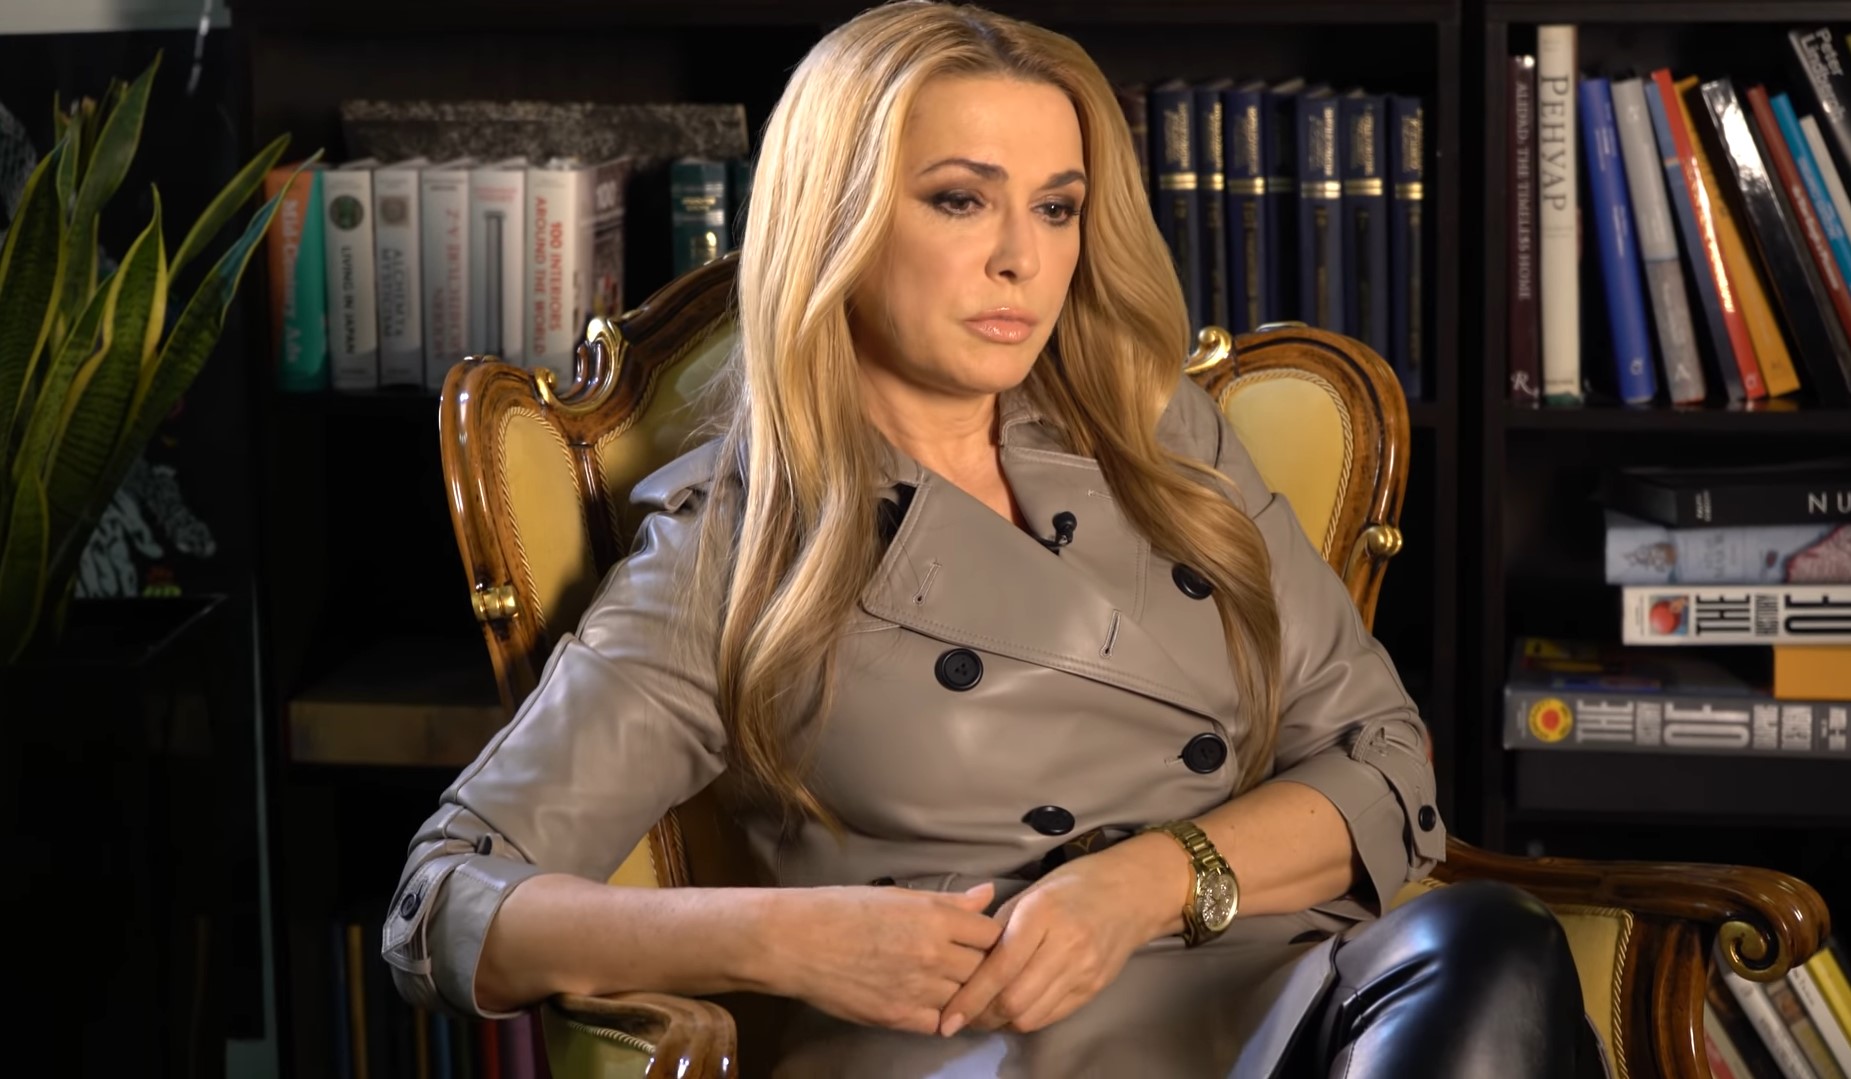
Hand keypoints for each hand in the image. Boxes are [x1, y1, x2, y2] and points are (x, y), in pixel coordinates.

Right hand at [769, 882, 1001, 1034]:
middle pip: (985, 969)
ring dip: (961, 992)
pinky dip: (940, 1016)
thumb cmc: (843, 909)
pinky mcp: (900, 1017)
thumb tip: (988, 895)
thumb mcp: (898, 895)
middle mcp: (934, 954)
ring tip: (945, 984)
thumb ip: (948, 902)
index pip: (993, 934)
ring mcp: (918, 989)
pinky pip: (940, 1023)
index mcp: (935, 918)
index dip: (990, 938)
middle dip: (979, 967)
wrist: (796, 942)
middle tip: (964, 965)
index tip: (979, 941)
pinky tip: (927, 1003)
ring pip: (965, 998)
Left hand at [939, 837, 1183, 1036]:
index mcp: (1041, 915)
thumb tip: (966, 960)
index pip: (999, 969)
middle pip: (1014, 1001)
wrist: (1132, 892)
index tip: (947, 1018)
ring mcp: (1084, 971)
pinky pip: (1052, 1016)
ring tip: (986, 1014)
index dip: (970, 998)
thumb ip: (999, 927)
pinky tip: (1015, 1010)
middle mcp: (1065, 946)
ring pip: (1032, 1016)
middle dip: (982, 1016)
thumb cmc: (1074, 885)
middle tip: (963, 1015)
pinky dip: (1027, 1019)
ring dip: (1003, 1022)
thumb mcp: (1031, 893)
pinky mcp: (1094, 988)